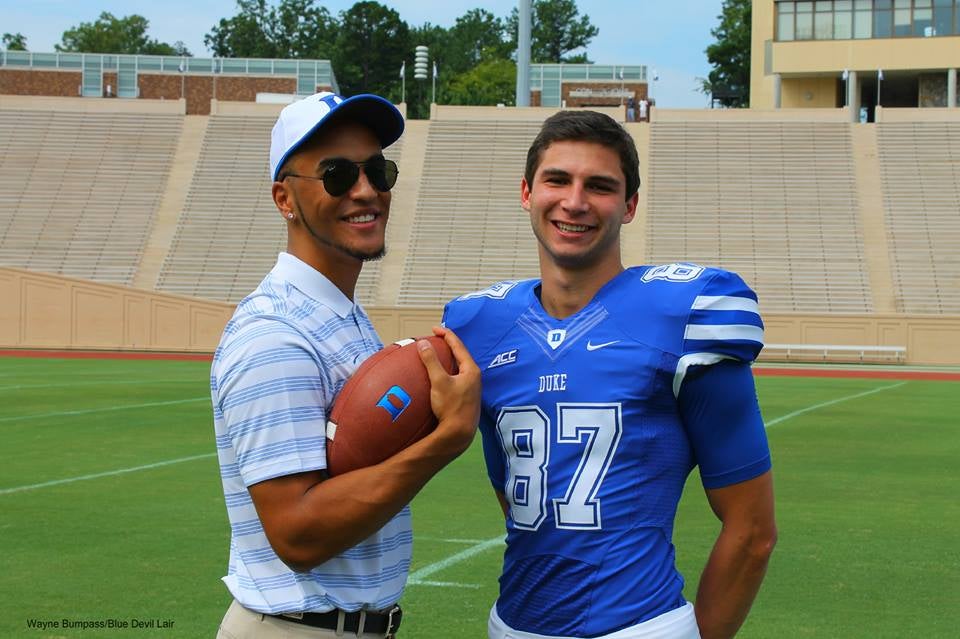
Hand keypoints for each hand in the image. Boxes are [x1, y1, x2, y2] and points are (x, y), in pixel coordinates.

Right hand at [417, 326, 480, 455]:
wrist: (459, 434)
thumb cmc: (451, 408)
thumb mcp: (439, 381)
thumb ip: (431, 361)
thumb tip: (423, 344)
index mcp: (471, 370)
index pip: (458, 345)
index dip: (446, 335)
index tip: (434, 329)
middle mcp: (474, 377)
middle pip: (461, 355)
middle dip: (448, 345)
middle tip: (435, 339)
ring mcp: (471, 388)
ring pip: (459, 367)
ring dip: (448, 359)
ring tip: (436, 354)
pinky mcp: (466, 397)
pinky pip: (456, 378)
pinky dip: (447, 371)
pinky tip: (438, 377)